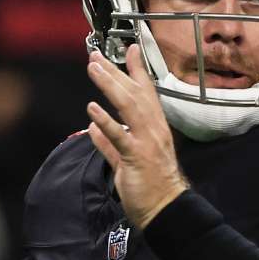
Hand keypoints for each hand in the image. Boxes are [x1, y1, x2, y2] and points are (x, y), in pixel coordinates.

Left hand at [86, 45, 187, 227]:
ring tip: (94, 69)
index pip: (146, 93)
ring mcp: (146, 142)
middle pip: (134, 94)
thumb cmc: (151, 187)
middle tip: (96, 55)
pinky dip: (106, 122)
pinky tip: (92, 109)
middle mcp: (153, 130)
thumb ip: (108, 143)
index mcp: (154, 128)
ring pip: (128, 107)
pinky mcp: (136, 158)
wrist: (166, 210)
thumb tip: (92, 128)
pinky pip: (120, 137)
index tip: (129, 49)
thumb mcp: (126, 160)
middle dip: (115, 72)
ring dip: (110, 86)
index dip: (137, 69)